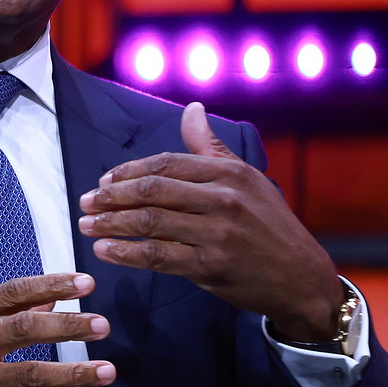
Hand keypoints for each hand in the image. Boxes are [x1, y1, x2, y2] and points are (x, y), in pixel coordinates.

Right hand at [0, 272, 114, 386]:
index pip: (12, 293)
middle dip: (68, 325)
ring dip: (73, 373)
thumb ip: (0, 316)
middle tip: (102, 324)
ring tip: (107, 371)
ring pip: (30, 375)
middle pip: (25, 329)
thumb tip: (47, 300)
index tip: (85, 282)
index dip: (51, 284)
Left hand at [78, 101, 341, 340]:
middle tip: (85, 202)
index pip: (166, 163)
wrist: (302, 277)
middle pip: (152, 190)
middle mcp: (223, 198)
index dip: (128, 171)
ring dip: (111, 222)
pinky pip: (158, 256)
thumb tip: (191, 108)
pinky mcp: (211, 266)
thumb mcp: (247, 180)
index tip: (103, 181)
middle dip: (111, 195)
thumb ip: (211, 148)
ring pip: (150, 222)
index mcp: (229, 173)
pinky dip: (126, 253)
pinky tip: (104, 250)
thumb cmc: (269, 226)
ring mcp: (217, 233)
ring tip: (86, 225)